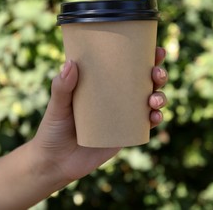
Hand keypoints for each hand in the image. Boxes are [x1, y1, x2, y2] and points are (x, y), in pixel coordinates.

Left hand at [30, 47, 167, 184]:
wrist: (56, 163)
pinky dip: (155, 118)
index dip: (145, 56)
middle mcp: (115, 96)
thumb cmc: (52, 129)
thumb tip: (71, 64)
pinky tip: (155, 117)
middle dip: (157, 74)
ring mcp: (122, 115)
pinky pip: (145, 124)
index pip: (125, 64)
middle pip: (144, 81)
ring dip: (160, 97)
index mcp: (101, 83)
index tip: (156, 50)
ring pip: (149, 101)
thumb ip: (61, 87)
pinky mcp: (125, 133)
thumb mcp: (57, 106)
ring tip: (155, 100)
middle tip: (157, 74)